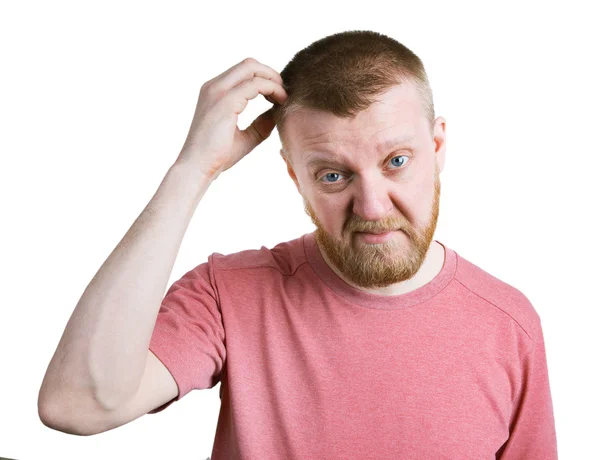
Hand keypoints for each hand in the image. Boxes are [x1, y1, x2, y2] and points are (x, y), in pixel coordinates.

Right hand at [175, 57, 287, 177]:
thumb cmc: (217, 156)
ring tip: (284, 97)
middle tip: (284, 92)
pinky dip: (271, 89)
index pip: (243, 72)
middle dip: (271, 74)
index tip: (278, 95)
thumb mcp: (245, 137)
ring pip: (252, 68)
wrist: (198, 167)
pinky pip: (255, 84)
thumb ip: (260, 124)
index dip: (265, 79)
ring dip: (273, 80)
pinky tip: (280, 101)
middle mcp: (214, 87)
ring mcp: (218, 92)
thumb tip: (277, 114)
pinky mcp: (225, 101)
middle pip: (249, 64)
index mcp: (215, 92)